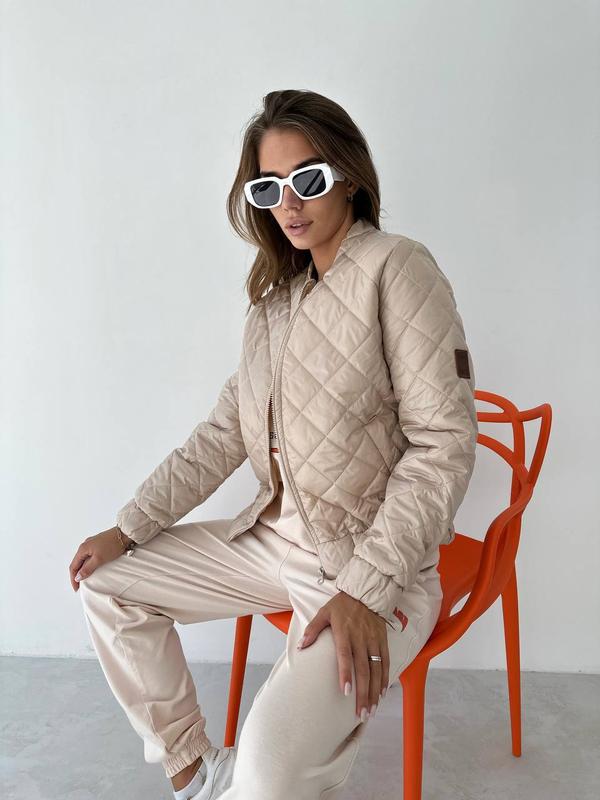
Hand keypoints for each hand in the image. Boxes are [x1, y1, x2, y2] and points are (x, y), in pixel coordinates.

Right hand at [68, 527, 130, 591]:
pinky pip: (89, 556)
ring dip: (83, 569)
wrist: (124, 534)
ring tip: (85, 579)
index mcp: (83, 548)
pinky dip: (88, 564)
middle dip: (77, 574)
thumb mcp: (99, 559)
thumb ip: (87, 569)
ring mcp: (92, 544)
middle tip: (80, 585)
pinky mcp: (98, 544)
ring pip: (83, 559)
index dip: (73, 578)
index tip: (76, 588)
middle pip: (77, 562)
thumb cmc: (112, 545)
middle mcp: (85, 545)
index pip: (73, 566)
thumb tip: (78, 577)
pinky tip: (92, 568)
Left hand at [296, 590, 389, 719]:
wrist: (366, 593)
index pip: (345, 656)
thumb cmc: (342, 604)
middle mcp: (361, 639)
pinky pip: (385, 662)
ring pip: (376, 670)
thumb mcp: (324, 612)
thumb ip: (313, 630)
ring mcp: (373, 641)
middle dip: (363, 693)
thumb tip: (300, 646)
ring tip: (371, 709)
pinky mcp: (382, 641)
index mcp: (344, 632)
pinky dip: (385, 679)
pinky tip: (382, 693)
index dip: (346, 673)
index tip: (346, 691)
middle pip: (363, 669)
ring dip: (374, 691)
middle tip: (361, 713)